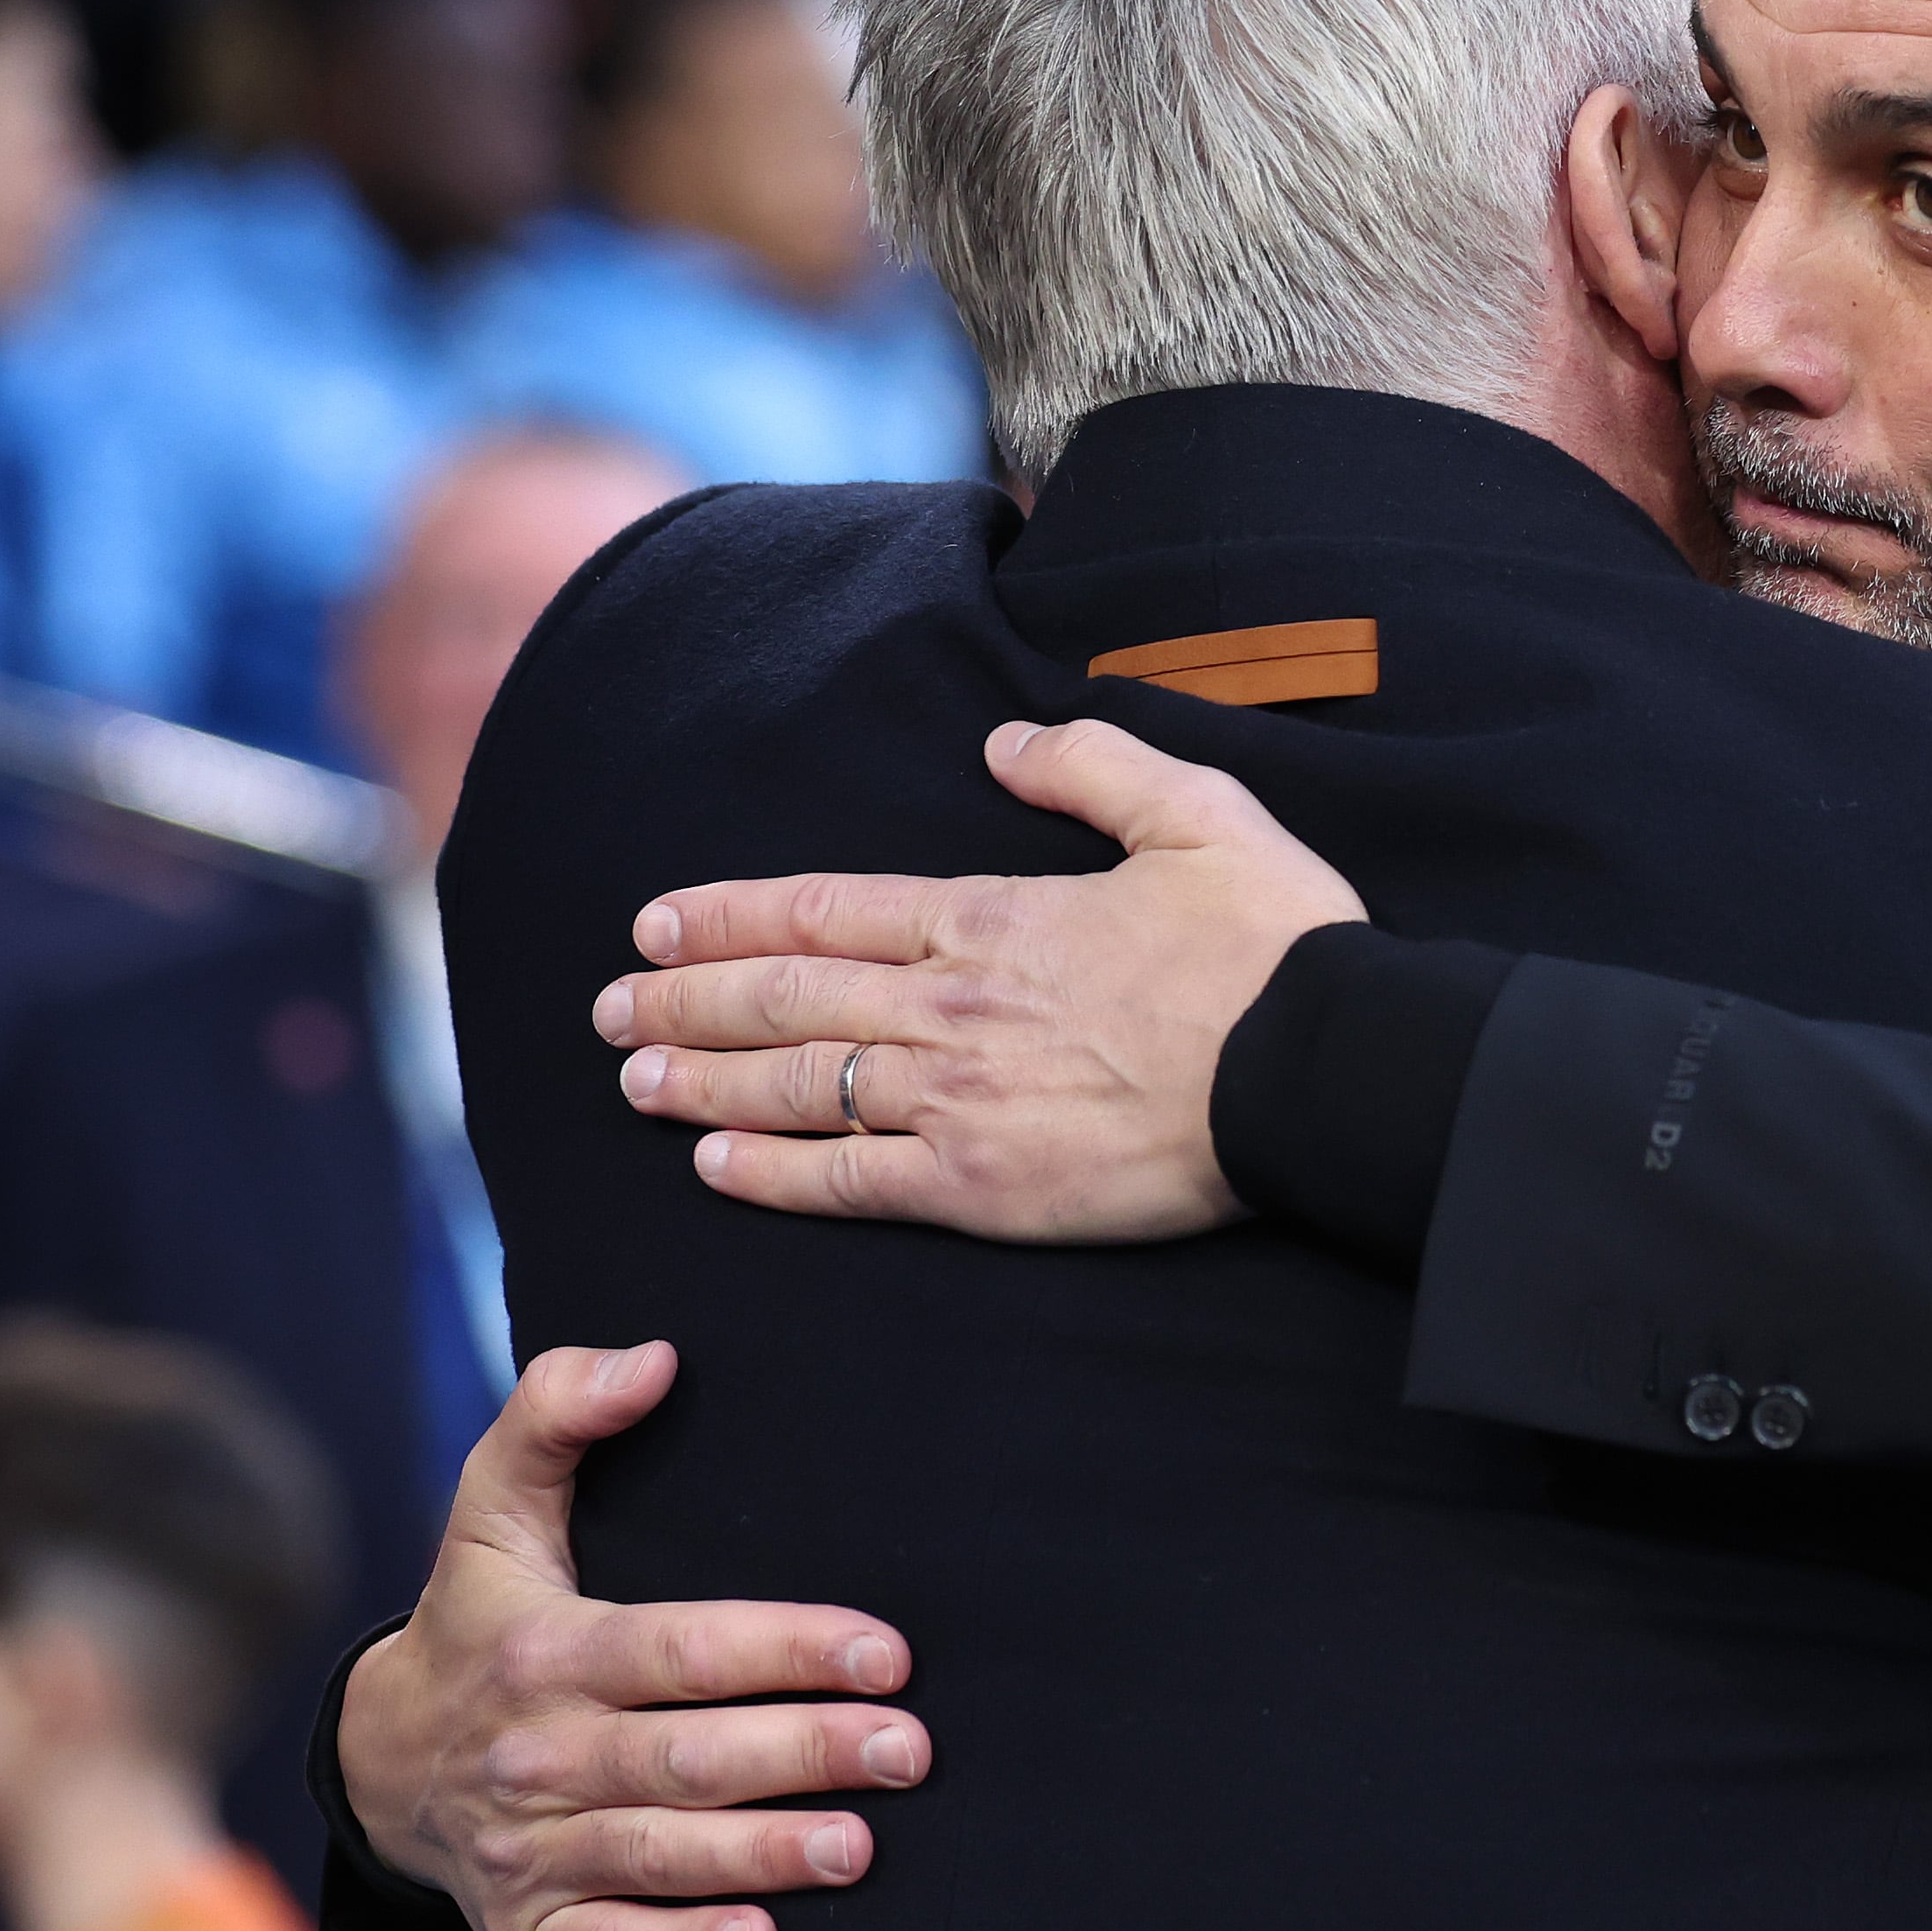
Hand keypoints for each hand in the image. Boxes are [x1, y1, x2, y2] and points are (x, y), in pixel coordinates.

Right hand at [336, 1343, 930, 1930]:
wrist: (381, 1754)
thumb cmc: (478, 1612)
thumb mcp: (493, 1502)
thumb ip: (557, 1410)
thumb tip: (652, 1357)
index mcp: (547, 1649)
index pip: (683, 1649)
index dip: (788, 1649)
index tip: (888, 1654)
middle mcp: (537, 1751)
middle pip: (686, 1757)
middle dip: (804, 1753)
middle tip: (909, 1752)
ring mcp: (527, 1845)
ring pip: (656, 1853)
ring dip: (761, 1854)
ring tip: (860, 1846)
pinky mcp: (526, 1923)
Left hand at [597, 719, 1367, 1240]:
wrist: (1319, 1072)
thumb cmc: (1272, 947)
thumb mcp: (1197, 815)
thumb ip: (1092, 767)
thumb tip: (1002, 743)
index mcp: (993, 914)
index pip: (826, 910)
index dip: (733, 916)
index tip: (659, 919)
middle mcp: (950, 1003)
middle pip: (786, 997)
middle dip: (685, 995)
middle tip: (611, 1003)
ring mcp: (957, 1099)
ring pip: (795, 1083)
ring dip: (700, 1076)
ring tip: (631, 1077)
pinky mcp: (982, 1187)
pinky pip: (846, 1180)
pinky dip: (770, 1171)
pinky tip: (715, 1164)